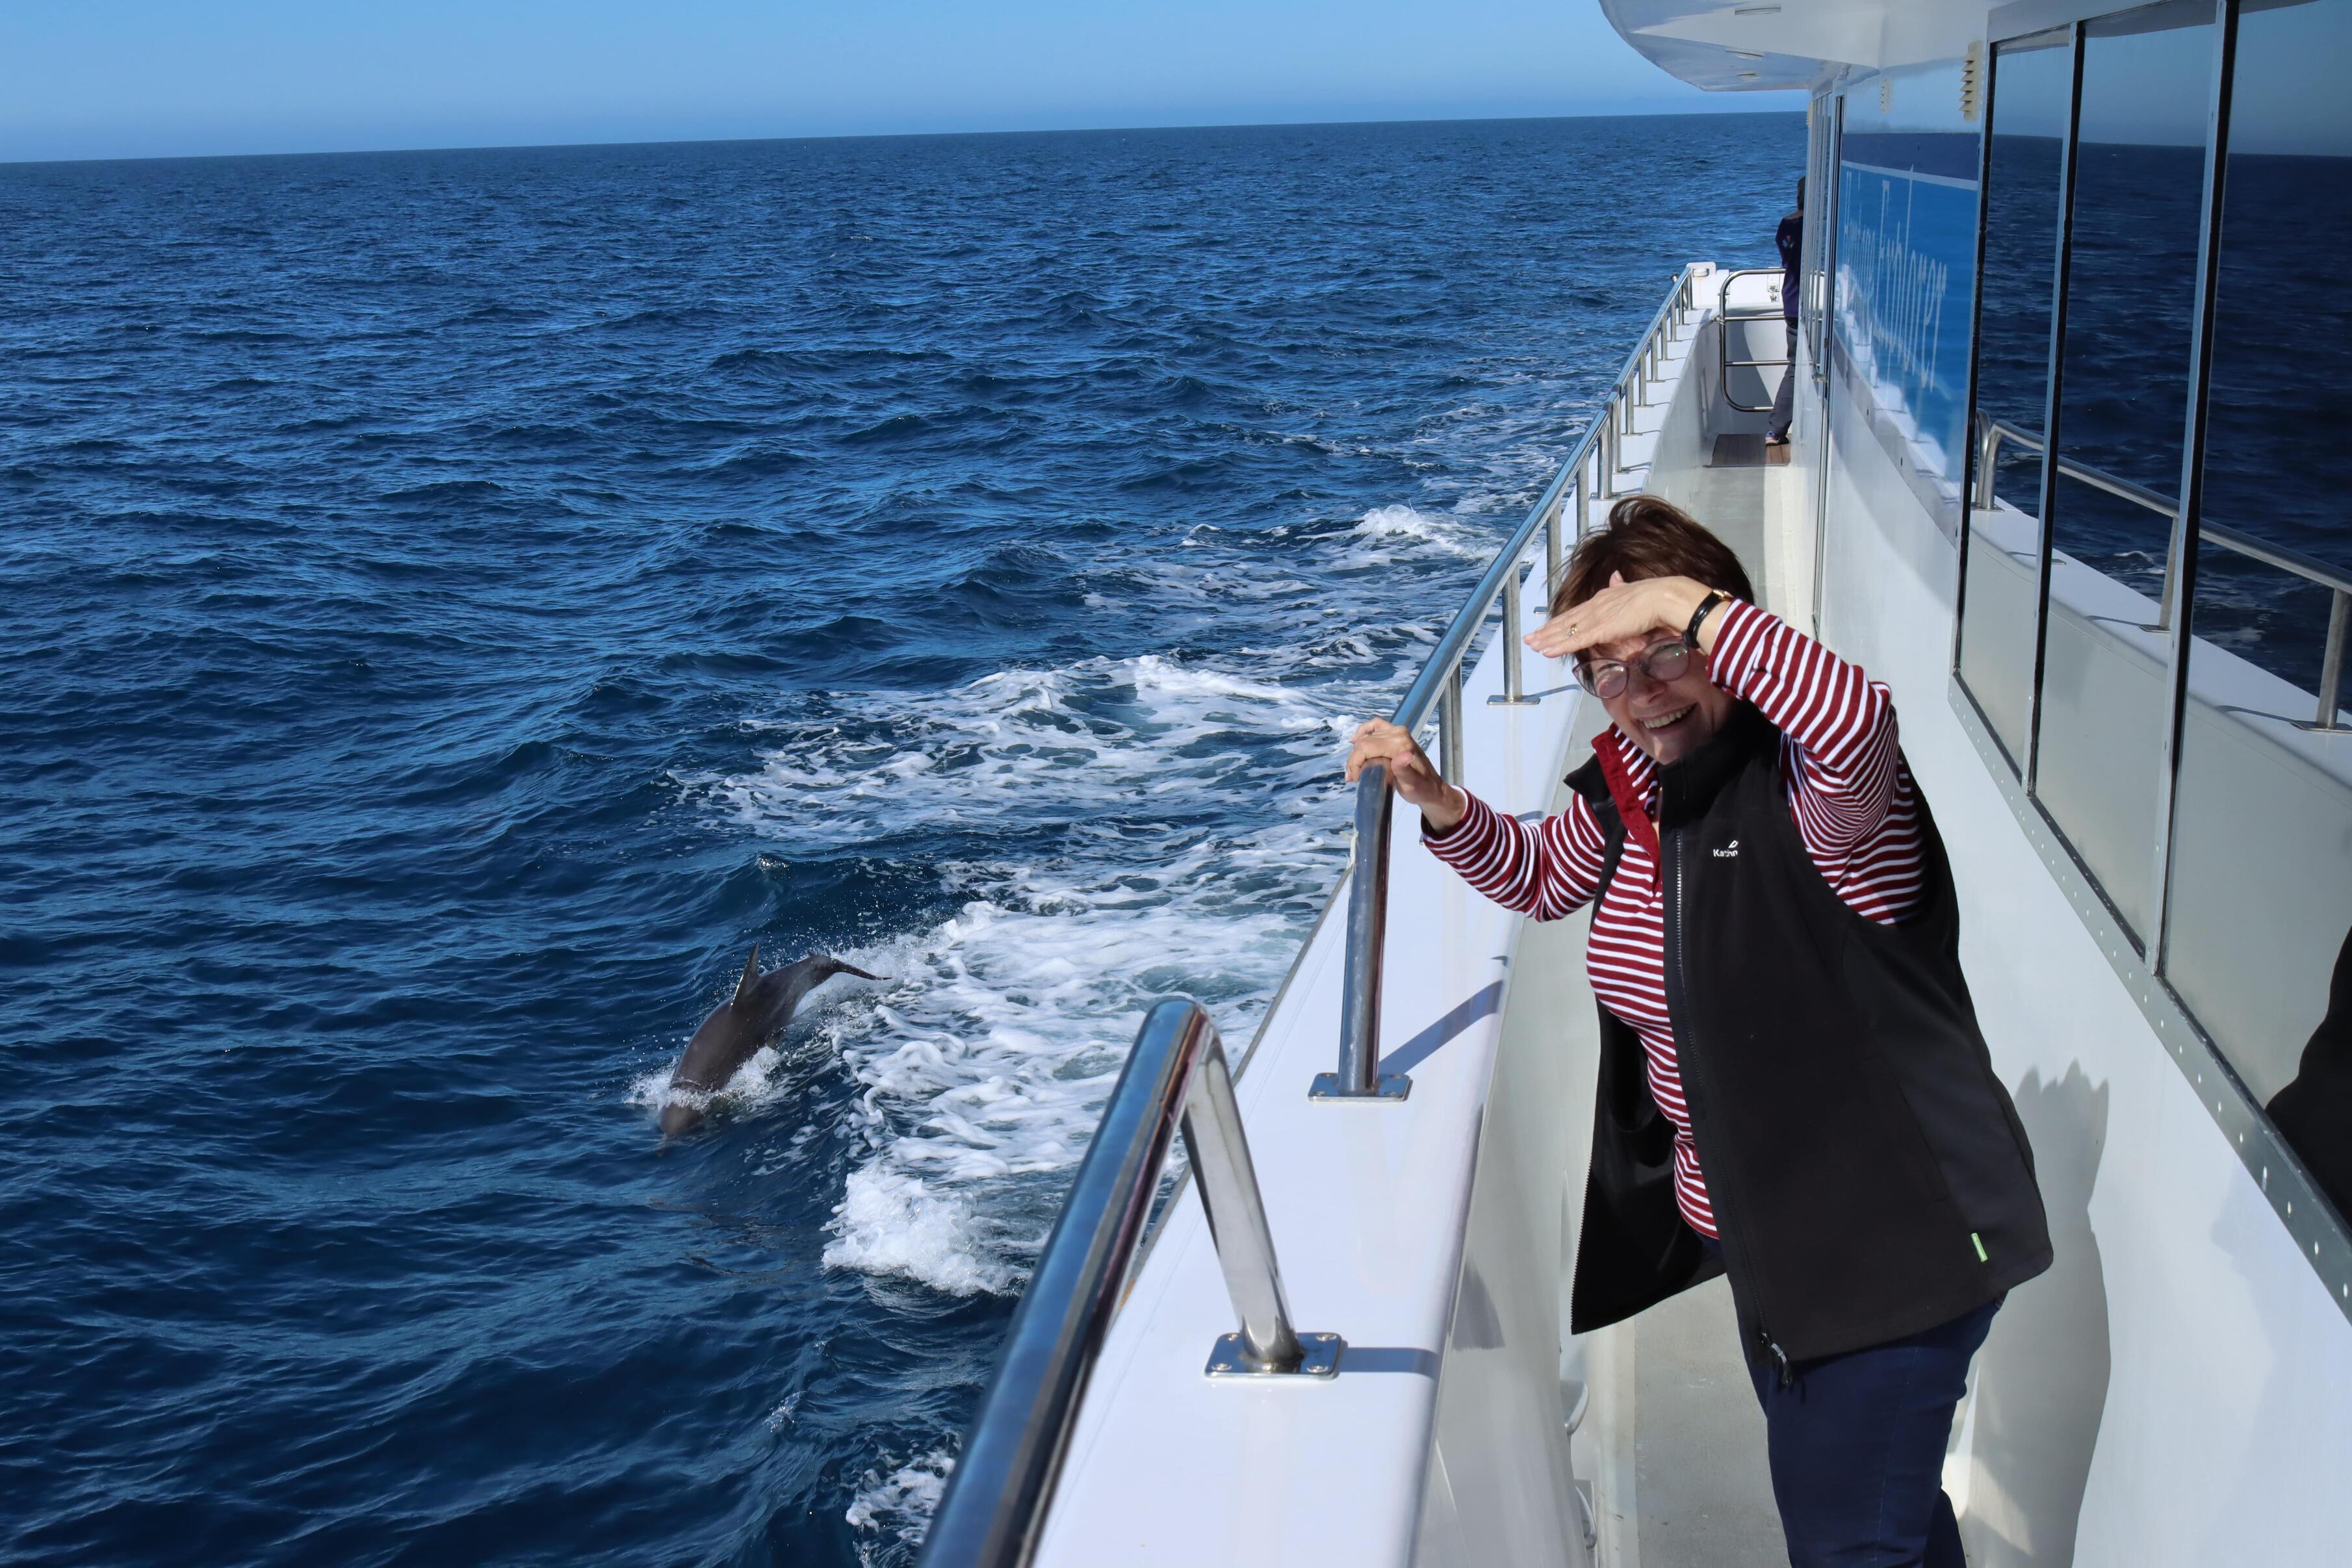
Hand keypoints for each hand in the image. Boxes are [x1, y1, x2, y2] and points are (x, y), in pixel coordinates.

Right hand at [1345, 719, 1464, 832]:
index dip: (1355, 762)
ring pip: (1366, 736)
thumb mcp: (1411, 784)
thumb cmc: (1420, 788)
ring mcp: (1396, 731)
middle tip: (1352, 778)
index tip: (1354, 779)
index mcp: (1400, 744)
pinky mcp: (1395, 734)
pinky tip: (1355, 741)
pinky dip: (1363, 732)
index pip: (1366, 746)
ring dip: (1356, 752)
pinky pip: (1375, 726)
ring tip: (1354, 770)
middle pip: (1364, 741)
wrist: (1431, 788)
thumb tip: (1402, 756)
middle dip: (1354, 760)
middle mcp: (1398, 733)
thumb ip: (1404, 770)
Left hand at [1524, 572, 1713, 659]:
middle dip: (1546, 630)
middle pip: (1566, 621)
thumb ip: (1621, 587)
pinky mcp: (1601, 629)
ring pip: (1566, 631)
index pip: (1577, 612)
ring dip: (1547, 639)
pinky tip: (1546, 651)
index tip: (1547, 626)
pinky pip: (1575, 640)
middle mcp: (1595, 606)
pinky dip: (1559, 646)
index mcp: (1603, 598)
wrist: (1665, 598)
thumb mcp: (1633, 590)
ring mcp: (1596, 618)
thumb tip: (1615, 577)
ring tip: (1531, 645)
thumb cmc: (1656, 597)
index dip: (1560, 620)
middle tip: (1529, 638)